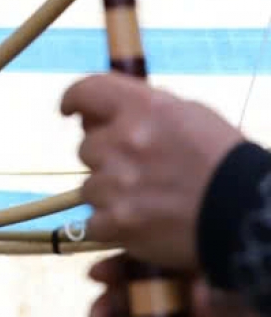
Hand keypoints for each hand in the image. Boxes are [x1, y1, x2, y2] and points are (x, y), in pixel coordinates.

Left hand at [60, 73, 244, 269]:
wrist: (247, 216)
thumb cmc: (225, 163)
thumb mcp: (191, 117)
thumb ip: (144, 112)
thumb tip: (99, 117)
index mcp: (145, 108)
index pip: (88, 90)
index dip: (74, 99)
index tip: (70, 110)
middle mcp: (125, 140)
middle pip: (87, 147)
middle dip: (107, 158)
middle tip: (141, 171)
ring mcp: (116, 182)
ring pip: (89, 187)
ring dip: (111, 193)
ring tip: (150, 200)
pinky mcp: (115, 221)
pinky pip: (94, 222)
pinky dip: (112, 226)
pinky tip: (142, 223)